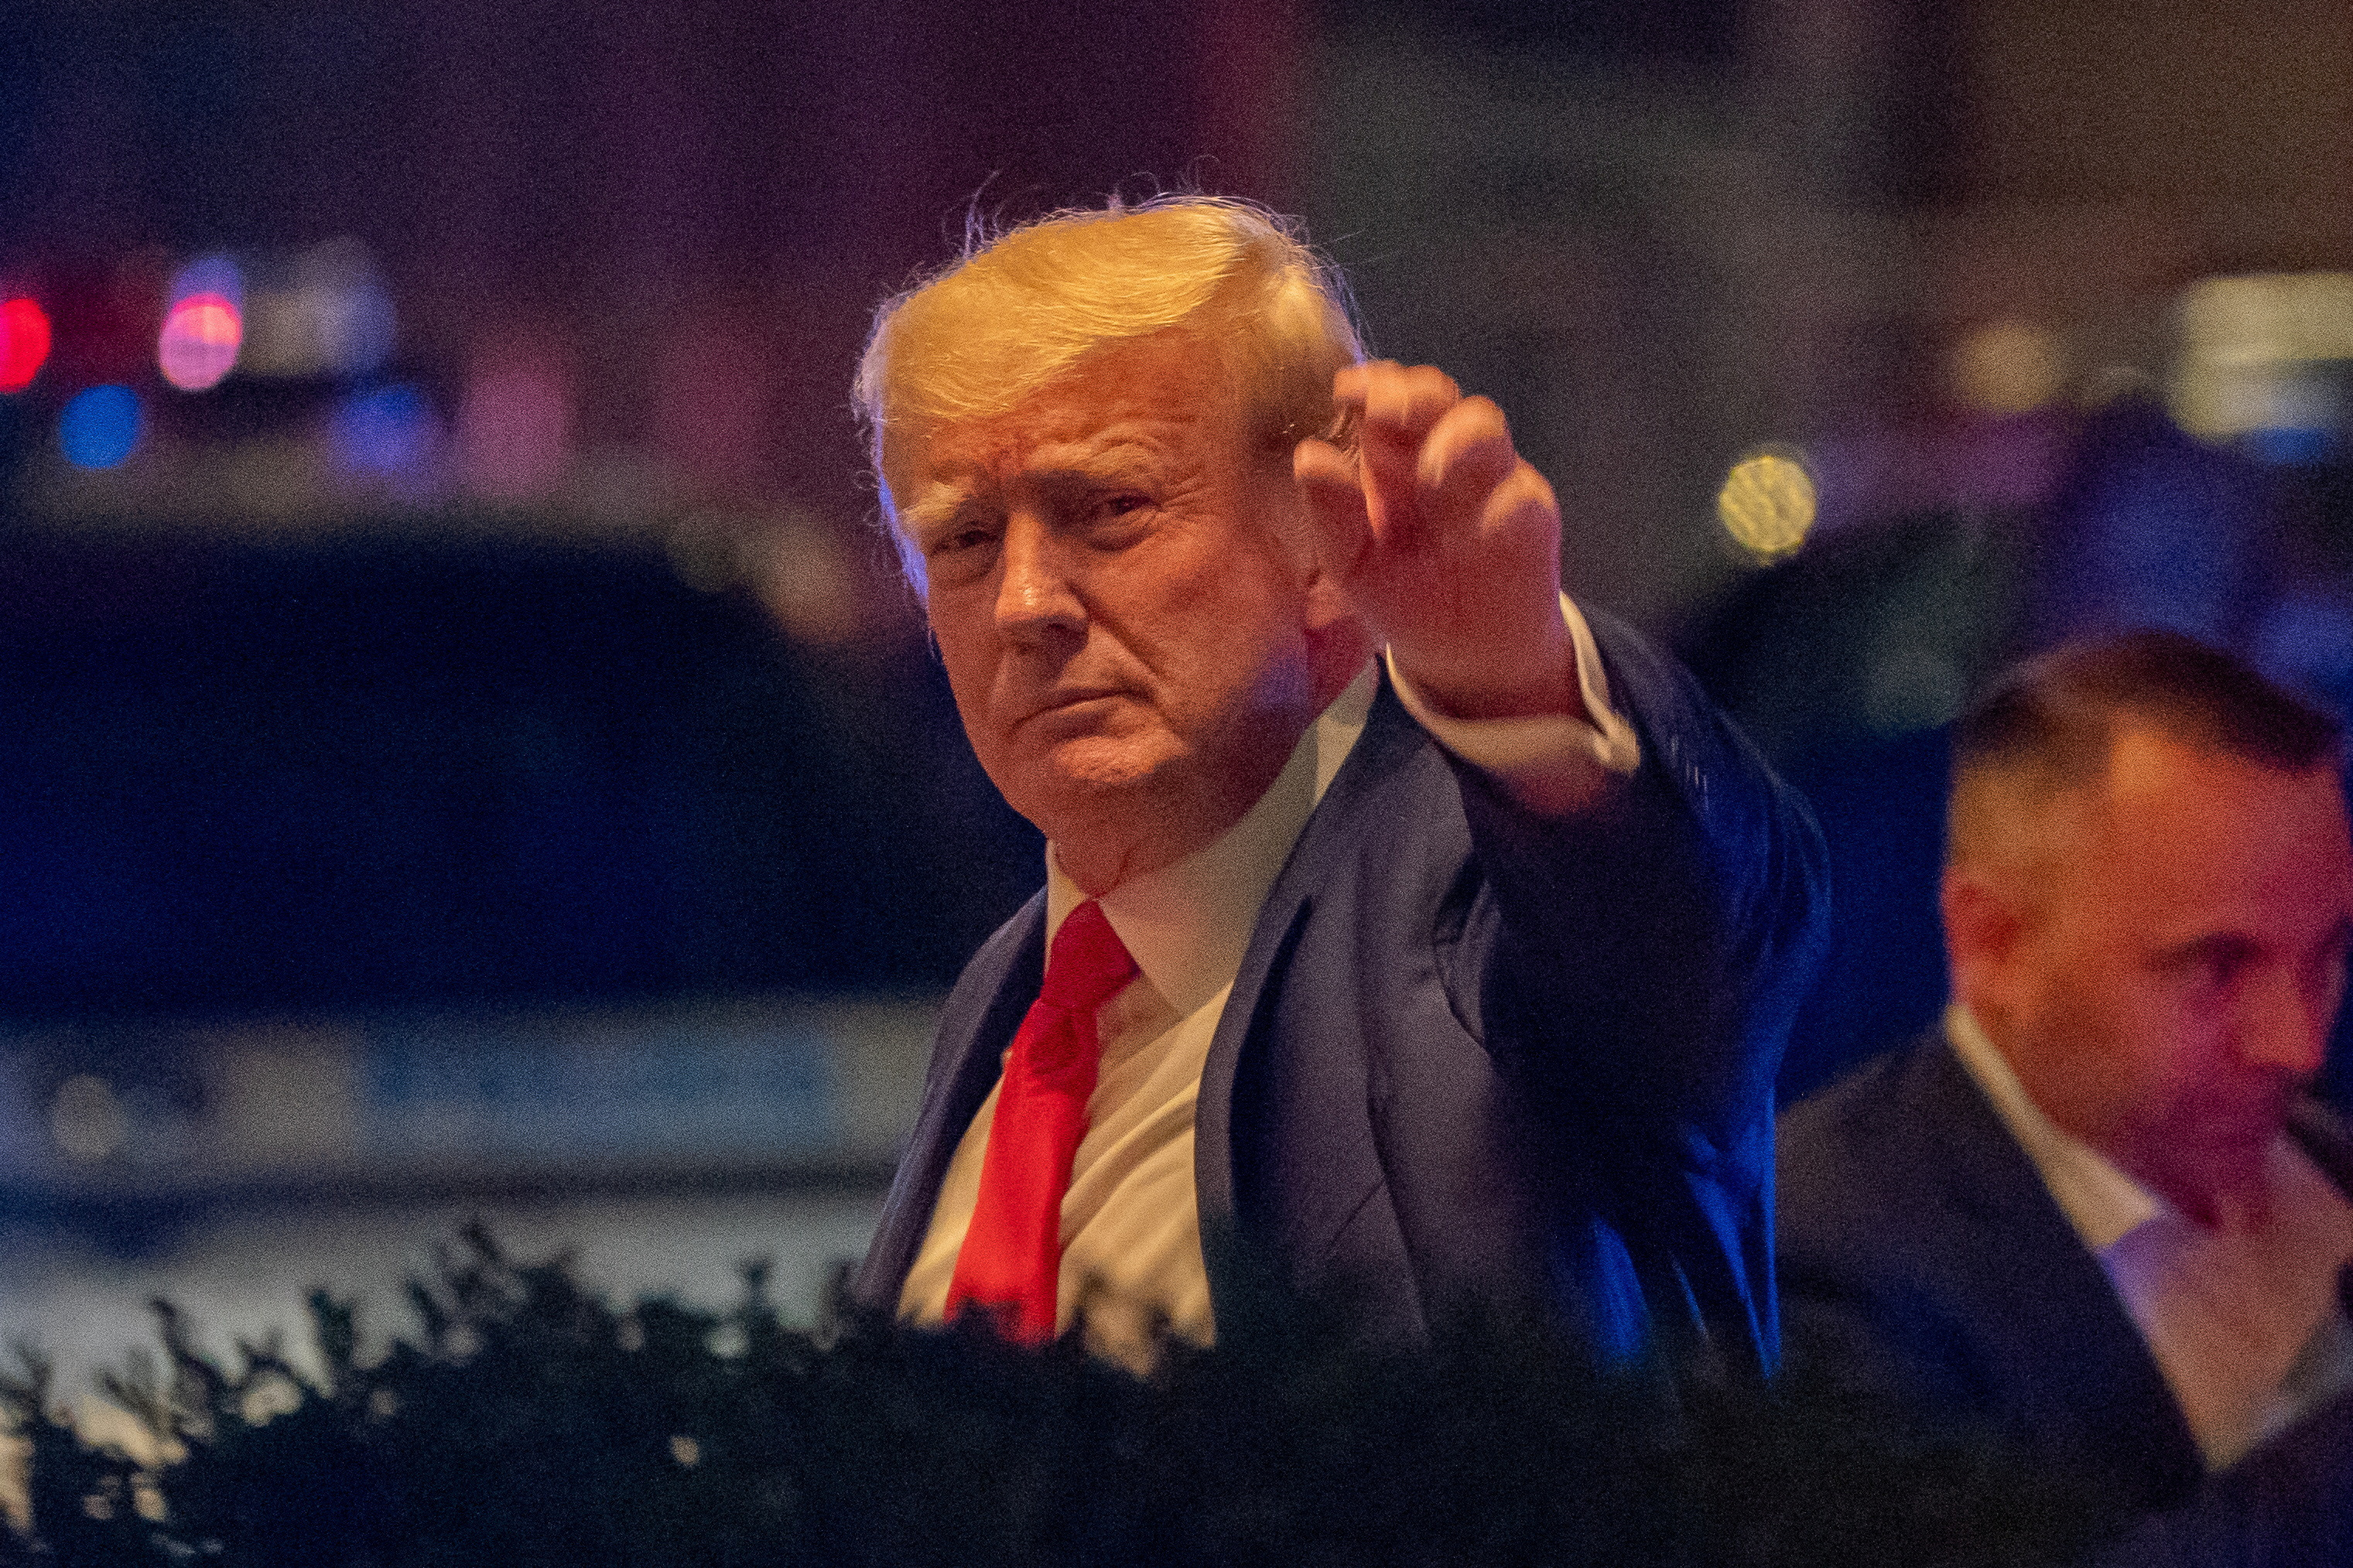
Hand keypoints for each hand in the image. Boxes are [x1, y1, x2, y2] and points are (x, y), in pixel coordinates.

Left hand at [1293, 361, 1582, 722]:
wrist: (1468, 653)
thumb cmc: (1405, 595)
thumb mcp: (1354, 565)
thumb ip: (1333, 514)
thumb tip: (1309, 455)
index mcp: (1392, 458)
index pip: (1385, 400)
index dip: (1371, 386)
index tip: (1347, 389)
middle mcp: (1442, 452)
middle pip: (1438, 396)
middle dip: (1416, 394)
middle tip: (1390, 410)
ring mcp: (1490, 477)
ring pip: (1486, 426)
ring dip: (1458, 438)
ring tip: (1432, 474)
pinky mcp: (1532, 513)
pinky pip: (1523, 493)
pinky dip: (1501, 504)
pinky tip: (1477, 531)